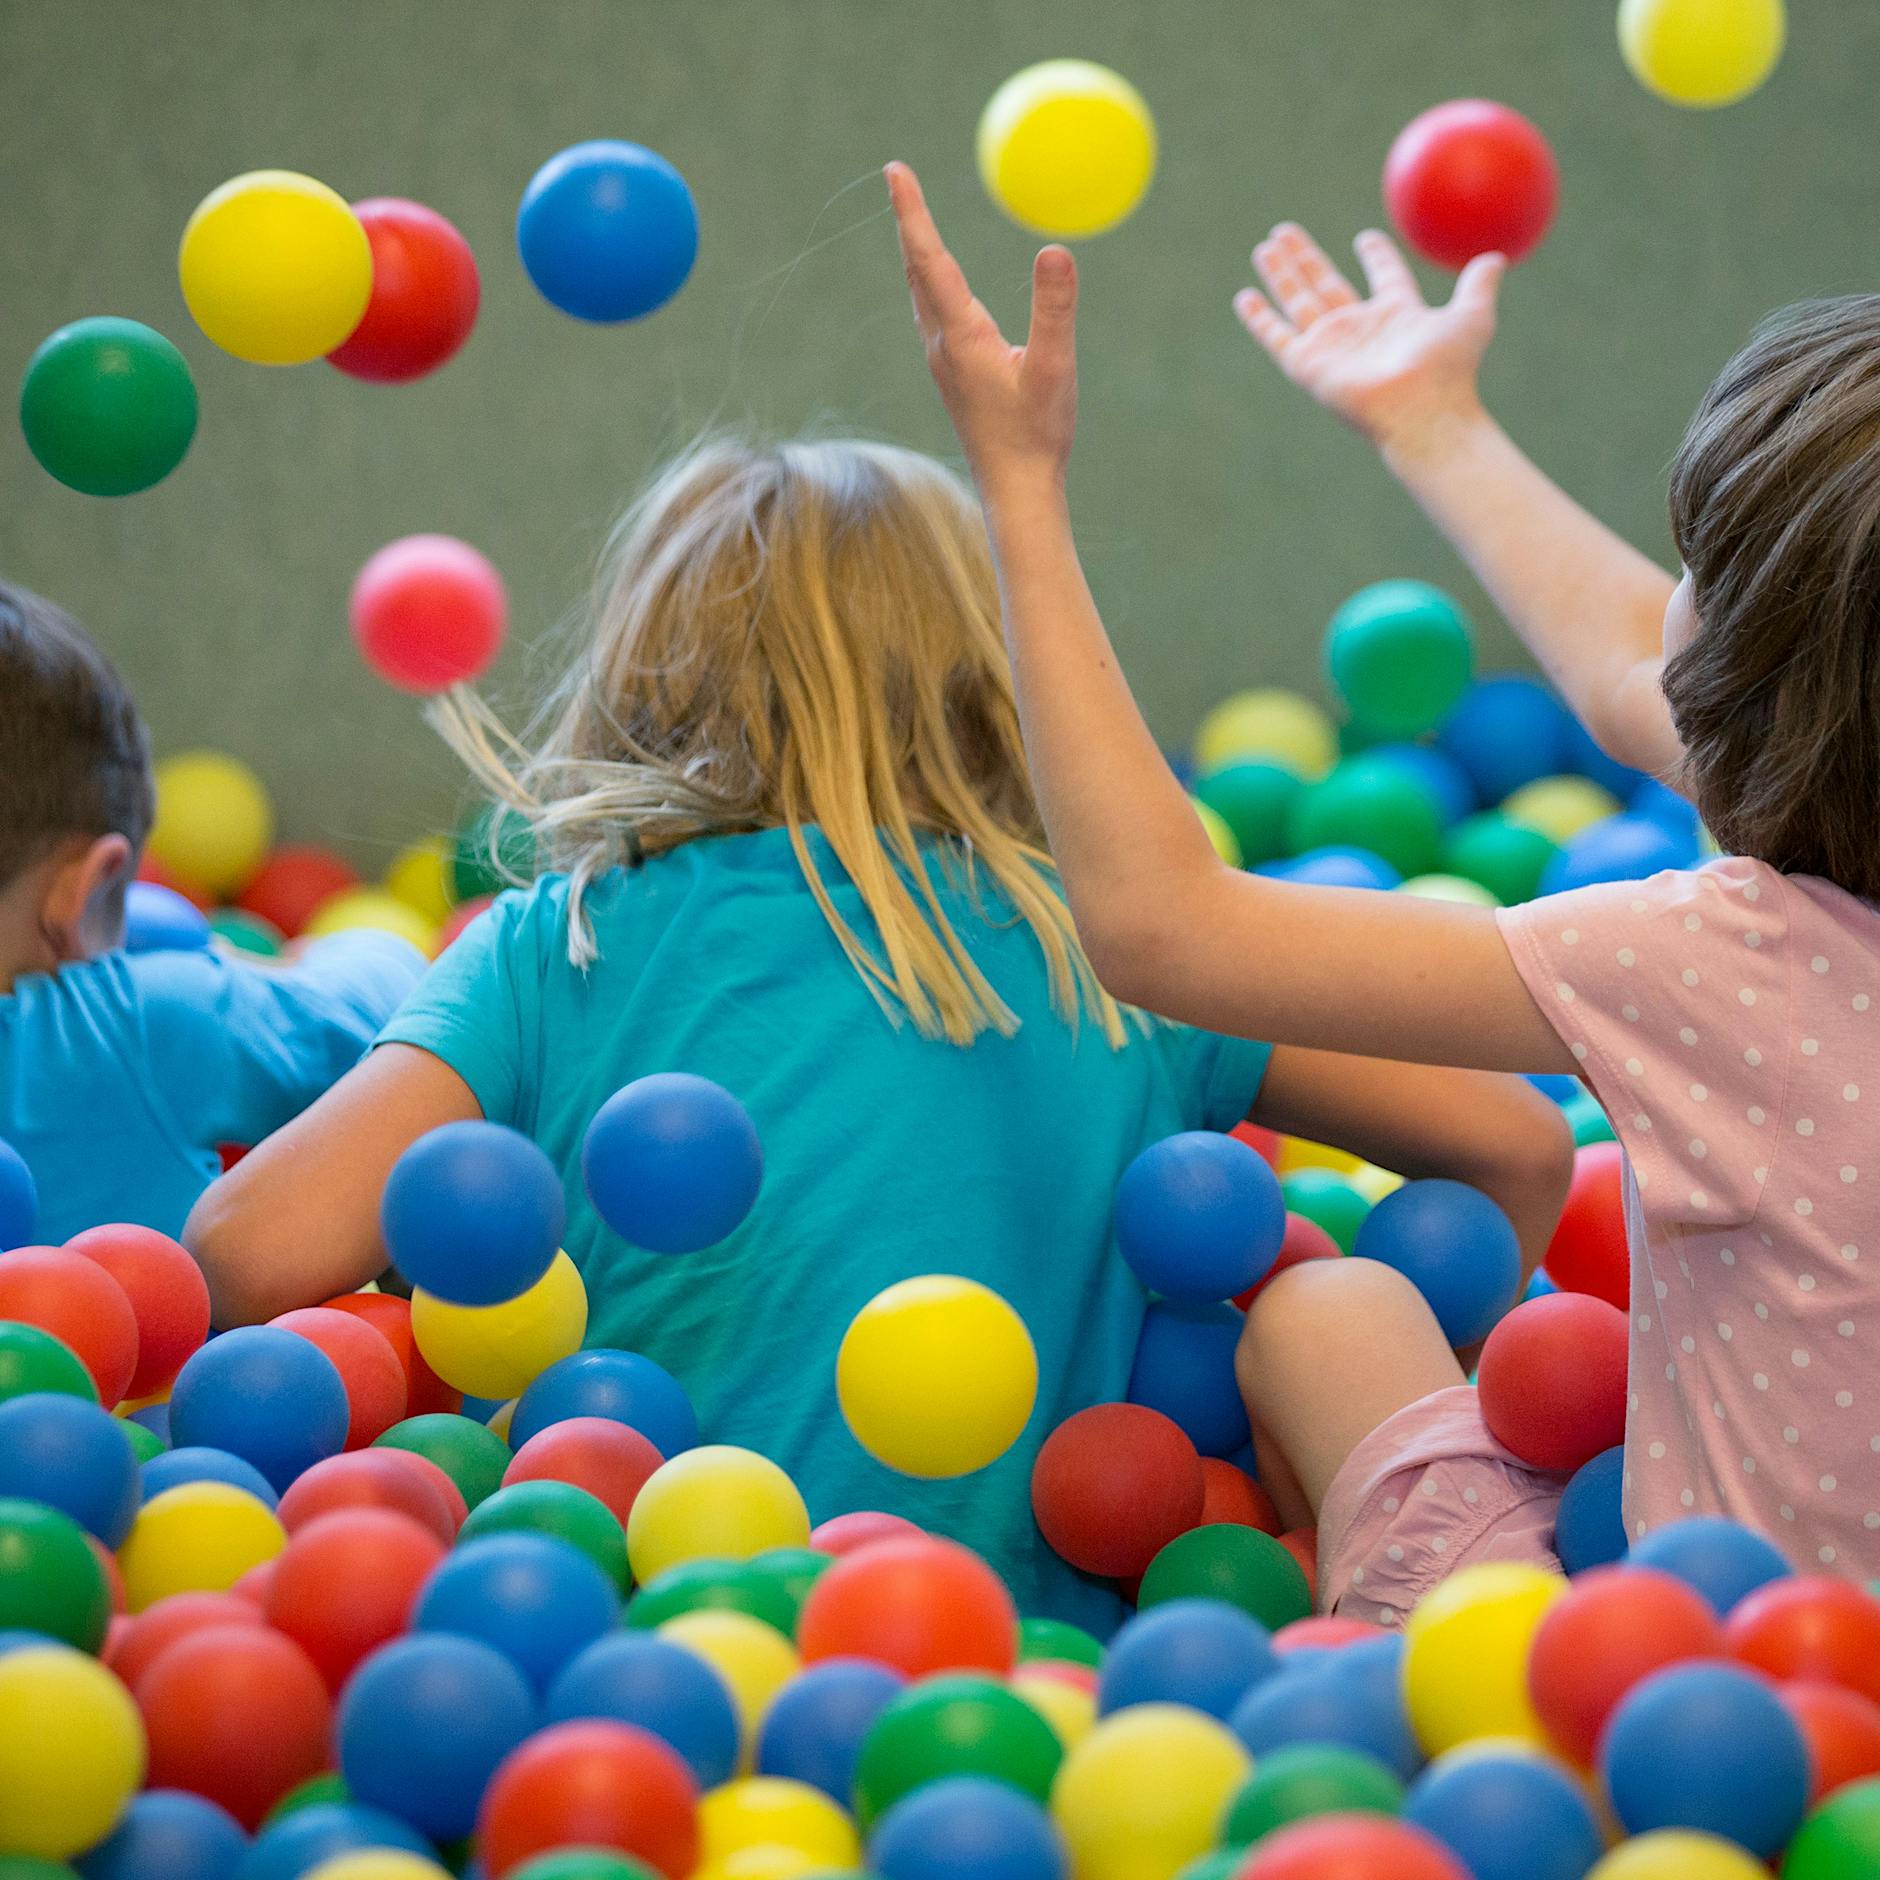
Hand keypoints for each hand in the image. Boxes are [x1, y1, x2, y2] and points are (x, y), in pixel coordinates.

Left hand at [886, 162, 1076, 493]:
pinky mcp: (954, 378)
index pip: (931, 258)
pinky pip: (933, 316)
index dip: (912, 210)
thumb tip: (1055, 249)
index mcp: (962, 336)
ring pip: (920, 295)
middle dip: (909, 222)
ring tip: (912, 222)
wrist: (1015, 491)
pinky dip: (930, 284)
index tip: (895, 168)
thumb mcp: (1054, 368)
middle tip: (899, 179)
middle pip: (916, 270)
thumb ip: (1054, 310)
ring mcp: (944, 364)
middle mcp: (942, 346)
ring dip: (916, 254)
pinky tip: (939, 287)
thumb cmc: (1037, 435)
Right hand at [1235, 224, 1502, 451]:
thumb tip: (1497, 256)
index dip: (1376, 257)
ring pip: (1298, 301)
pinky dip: (1259, 318)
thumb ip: (1478, 285)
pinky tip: (1244, 296)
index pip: (1382, 279)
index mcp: (1395, 315)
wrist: (1421, 409)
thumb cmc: (1449, 369)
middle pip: (1326, 284)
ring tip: (1265, 245)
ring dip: (1281, 273)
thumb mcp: (1471, 316)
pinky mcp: (1308, 364)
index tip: (1366, 238)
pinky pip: (1277, 336)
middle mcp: (1359, 330)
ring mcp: (1331, 347)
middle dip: (1306, 258)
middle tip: (1286, 231)